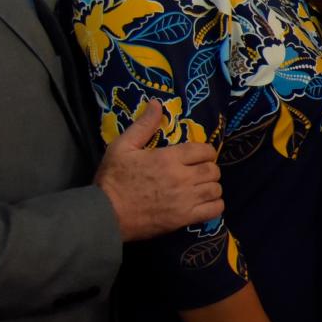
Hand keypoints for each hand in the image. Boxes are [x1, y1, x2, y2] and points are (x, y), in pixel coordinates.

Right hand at [95, 101, 223, 240]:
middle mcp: (181, 177)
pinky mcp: (185, 218)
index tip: (198, 156)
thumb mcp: (122, 146)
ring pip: (216, 189)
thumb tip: (157, 103)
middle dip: (208, 169)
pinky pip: (214, 209)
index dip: (205, 152)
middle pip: (213, 170)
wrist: (105, 214)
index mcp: (168, 158)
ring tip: (200, 188)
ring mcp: (185, 199)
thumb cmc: (113, 179)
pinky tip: (204, 203)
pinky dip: (214, 205)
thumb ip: (143, 125)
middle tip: (198, 172)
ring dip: (211, 187)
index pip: (205, 150)